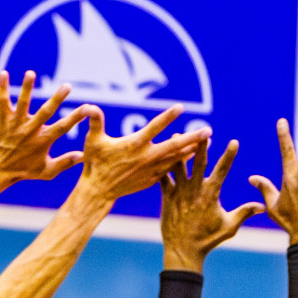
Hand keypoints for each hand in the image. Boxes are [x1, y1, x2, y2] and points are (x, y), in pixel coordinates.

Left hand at [0, 71, 97, 187]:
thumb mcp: (47, 171)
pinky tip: (4, 74)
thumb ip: (65, 162)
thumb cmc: (25, 170)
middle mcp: (30, 130)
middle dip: (57, 98)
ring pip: (23, 102)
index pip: (63, 127)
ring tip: (31, 73)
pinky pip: (3, 101)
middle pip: (46, 111)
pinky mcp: (3, 119)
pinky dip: (3, 87)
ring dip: (27, 87)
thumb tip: (84, 156)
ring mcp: (16, 123)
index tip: (87, 108)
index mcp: (43, 140)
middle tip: (68, 86)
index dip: (76, 118)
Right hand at [78, 105, 208, 201]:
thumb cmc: (95, 163)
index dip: (168, 117)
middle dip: (193, 138)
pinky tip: (193, 155)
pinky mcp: (153, 178)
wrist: (99, 191)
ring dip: (192, 149)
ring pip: (177, 158)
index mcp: (135, 145)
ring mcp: (152, 169)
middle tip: (208, 130)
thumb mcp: (93, 141)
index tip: (181, 107)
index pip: (155, 127)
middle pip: (175, 145)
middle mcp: (147, 157)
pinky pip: (172, 168)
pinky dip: (183, 161)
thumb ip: (94, 122)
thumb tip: (89, 106)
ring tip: (207, 141)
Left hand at [159, 139, 263, 272]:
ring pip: (178, 166)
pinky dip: (162, 165)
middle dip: (202, 145)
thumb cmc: (208, 240)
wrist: (183, 251)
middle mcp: (194, 190)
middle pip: (199, 163)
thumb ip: (245, 213)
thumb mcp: (230, 227)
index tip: (234, 142)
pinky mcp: (166, 196)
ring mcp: (179, 192)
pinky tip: (159, 153)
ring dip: (179, 150)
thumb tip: (263, 206)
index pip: (223, 171)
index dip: (229, 156)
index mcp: (211, 195)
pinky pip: (163, 177)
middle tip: (204, 130)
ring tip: (177, 135)